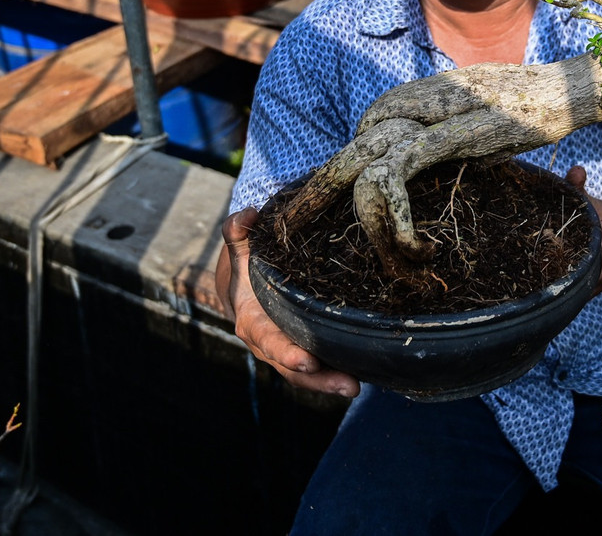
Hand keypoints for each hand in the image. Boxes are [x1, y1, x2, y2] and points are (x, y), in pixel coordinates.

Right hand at [216, 208, 359, 396]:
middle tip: (348, 384)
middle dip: (319, 379)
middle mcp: (268, 344)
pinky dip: (337, 372)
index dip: (286, 352)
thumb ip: (238, 231)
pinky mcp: (304, 350)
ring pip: (308, 374)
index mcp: (251, 321)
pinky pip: (320, 366)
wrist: (242, 285)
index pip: (268, 340)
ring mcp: (287, 351)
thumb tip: (247, 216)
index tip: (307, 360)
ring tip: (357, 386)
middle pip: (292, 368)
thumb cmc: (246, 265)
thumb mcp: (240, 247)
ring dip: (332, 383)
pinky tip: (364, 373)